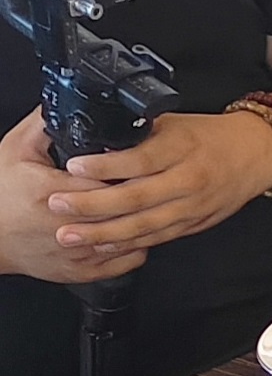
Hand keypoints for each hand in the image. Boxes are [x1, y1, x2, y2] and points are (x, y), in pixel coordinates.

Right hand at [0, 114, 141, 283]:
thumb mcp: (15, 151)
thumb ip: (41, 126)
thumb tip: (61, 103)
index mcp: (53, 194)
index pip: (107, 180)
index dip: (125, 169)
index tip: (134, 162)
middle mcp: (70, 227)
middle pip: (124, 209)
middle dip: (139, 194)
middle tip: (151, 181)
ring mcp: (80, 252)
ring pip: (132, 237)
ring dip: (145, 221)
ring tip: (151, 204)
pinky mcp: (85, 272)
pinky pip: (129, 260)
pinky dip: (139, 245)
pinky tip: (138, 229)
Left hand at [47, 108, 271, 262]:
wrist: (255, 155)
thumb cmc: (209, 136)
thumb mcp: (172, 122)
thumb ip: (137, 134)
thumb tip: (94, 140)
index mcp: (181, 148)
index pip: (140, 160)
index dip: (106, 166)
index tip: (74, 166)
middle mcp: (188, 180)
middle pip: (137, 197)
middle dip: (94, 205)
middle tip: (59, 205)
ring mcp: (193, 206)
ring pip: (145, 224)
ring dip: (106, 232)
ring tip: (71, 234)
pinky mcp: (195, 223)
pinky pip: (158, 237)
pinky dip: (130, 243)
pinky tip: (104, 245)